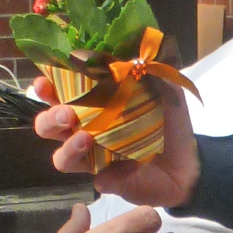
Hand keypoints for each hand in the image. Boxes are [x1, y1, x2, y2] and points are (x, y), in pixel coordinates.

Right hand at [33, 74, 199, 209]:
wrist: (188, 162)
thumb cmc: (168, 122)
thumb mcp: (164, 89)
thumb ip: (149, 69)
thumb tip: (133, 50)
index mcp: (90, 105)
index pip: (57, 95)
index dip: (45, 89)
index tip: (44, 83)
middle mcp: (83, 131)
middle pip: (47, 127)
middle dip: (50, 119)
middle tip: (67, 114)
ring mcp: (92, 159)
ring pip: (61, 159)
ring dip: (68, 148)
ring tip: (86, 139)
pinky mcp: (107, 182)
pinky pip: (99, 181)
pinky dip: (111, 175)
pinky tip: (131, 167)